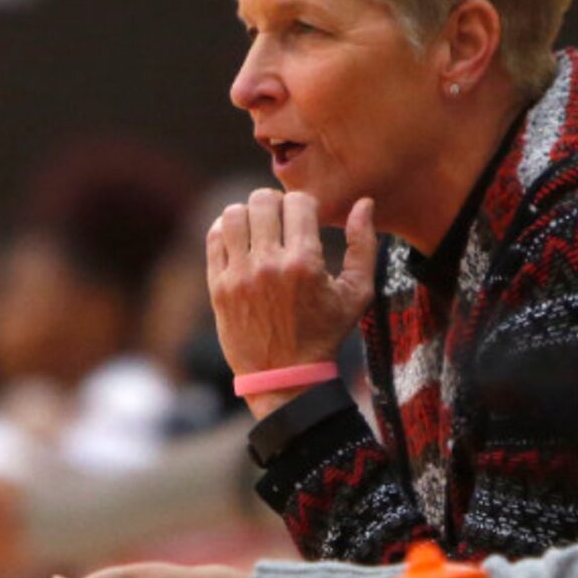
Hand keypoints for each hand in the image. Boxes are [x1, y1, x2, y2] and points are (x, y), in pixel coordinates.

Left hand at [207, 188, 375, 394]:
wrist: (286, 376)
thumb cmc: (326, 333)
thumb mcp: (358, 293)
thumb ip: (363, 245)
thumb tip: (363, 203)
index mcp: (306, 263)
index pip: (298, 203)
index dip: (305, 204)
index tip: (307, 218)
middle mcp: (269, 265)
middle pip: (262, 201)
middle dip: (275, 203)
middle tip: (281, 218)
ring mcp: (239, 276)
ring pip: (232, 215)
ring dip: (248, 214)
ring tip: (259, 227)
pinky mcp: (218, 287)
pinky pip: (213, 239)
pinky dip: (225, 231)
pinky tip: (240, 240)